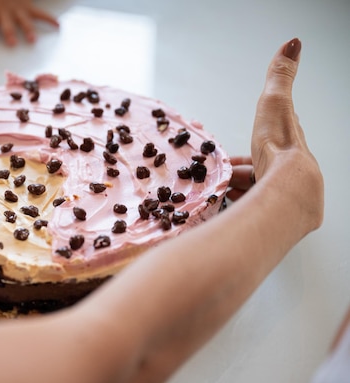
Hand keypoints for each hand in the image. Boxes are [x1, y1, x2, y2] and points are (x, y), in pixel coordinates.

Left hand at [0, 0, 58, 45]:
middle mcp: (5, 12)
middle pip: (7, 24)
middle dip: (9, 33)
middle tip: (12, 43)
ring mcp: (18, 10)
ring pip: (24, 21)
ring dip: (28, 30)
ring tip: (32, 39)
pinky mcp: (28, 7)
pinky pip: (40, 14)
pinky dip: (50, 19)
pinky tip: (58, 26)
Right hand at [229, 38, 322, 230]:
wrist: (288, 189)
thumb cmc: (280, 146)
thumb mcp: (275, 101)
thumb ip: (280, 74)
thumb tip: (293, 43)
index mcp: (286, 146)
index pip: (265, 149)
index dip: (245, 155)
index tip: (228, 160)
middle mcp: (285, 171)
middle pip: (255, 173)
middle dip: (235, 175)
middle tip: (219, 177)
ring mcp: (278, 193)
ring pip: (249, 192)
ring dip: (232, 190)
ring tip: (217, 191)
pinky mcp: (269, 212)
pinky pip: (245, 208)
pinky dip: (231, 206)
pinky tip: (221, 206)